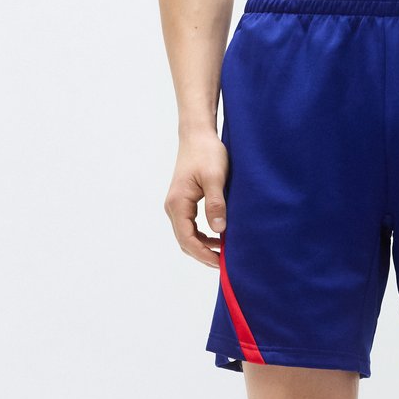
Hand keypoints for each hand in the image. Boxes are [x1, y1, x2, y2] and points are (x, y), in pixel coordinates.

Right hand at [163, 129, 228, 267]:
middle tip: (225, 264)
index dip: (204, 255)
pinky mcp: (183, 202)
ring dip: (203, 247)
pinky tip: (219, 239)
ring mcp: (176, 205)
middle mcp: (173, 206)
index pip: (187, 239)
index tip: (222, 263)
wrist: (197, 134)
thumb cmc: (206, 152)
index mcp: (178, 203)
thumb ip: (216, 204)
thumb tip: (219, 230)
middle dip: (204, 255)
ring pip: (187, 236)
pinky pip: (190, 227)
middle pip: (185, 242)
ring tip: (224, 253)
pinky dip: (203, 237)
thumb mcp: (215, 178)